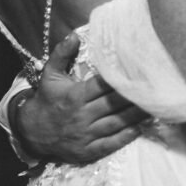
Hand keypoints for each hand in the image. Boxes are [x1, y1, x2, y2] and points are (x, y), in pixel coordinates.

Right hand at [14, 33, 149, 163]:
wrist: (31, 132)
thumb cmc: (46, 100)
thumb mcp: (50, 75)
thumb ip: (62, 54)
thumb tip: (74, 35)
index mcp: (75, 96)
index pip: (103, 85)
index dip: (121, 79)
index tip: (138, 71)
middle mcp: (82, 115)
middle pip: (113, 104)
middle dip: (133, 96)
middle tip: (153, 88)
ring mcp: (85, 134)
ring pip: (116, 123)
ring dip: (135, 115)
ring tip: (154, 106)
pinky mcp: (87, 150)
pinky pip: (110, 144)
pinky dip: (126, 136)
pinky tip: (140, 128)